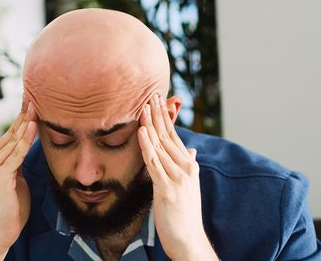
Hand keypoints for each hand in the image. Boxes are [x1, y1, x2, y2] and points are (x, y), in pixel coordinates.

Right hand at [0, 102, 37, 258]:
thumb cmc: (9, 209)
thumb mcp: (14, 180)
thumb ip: (16, 163)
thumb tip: (25, 149)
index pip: (8, 136)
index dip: (20, 120)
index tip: (30, 104)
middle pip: (10, 134)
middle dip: (24, 115)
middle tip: (34, 96)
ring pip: (14, 140)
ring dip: (27, 122)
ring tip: (37, 105)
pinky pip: (17, 153)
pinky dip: (26, 138)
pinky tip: (33, 125)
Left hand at [137, 95, 216, 260]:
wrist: (189, 238)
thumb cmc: (184, 213)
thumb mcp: (188, 185)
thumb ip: (187, 165)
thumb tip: (190, 150)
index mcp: (188, 164)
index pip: (174, 135)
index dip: (165, 117)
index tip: (158, 100)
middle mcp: (185, 167)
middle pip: (168, 135)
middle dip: (158, 114)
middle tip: (150, 94)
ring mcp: (177, 177)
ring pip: (160, 145)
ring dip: (151, 124)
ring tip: (143, 106)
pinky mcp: (167, 188)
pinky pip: (154, 162)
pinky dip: (147, 146)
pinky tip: (142, 132)